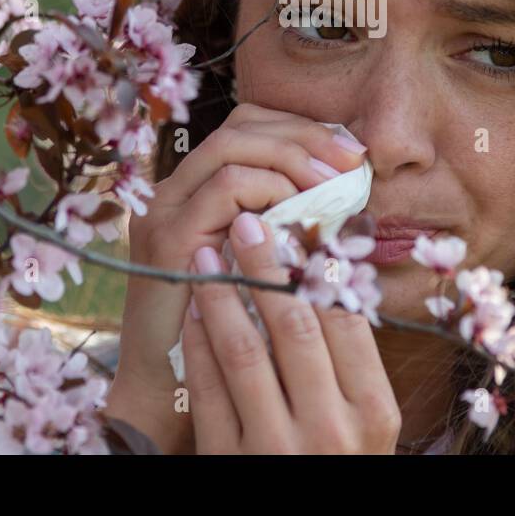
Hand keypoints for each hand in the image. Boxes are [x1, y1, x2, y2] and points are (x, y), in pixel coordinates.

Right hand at [103, 103, 367, 453]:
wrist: (167, 389)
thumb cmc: (227, 330)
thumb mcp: (264, 263)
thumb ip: (289, 223)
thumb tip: (349, 189)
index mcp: (196, 190)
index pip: (246, 126)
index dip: (299, 128)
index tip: (348, 152)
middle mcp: (174, 192)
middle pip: (238, 126)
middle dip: (303, 135)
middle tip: (349, 161)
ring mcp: (165, 212)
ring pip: (229, 148)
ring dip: (291, 159)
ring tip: (330, 185)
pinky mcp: (168, 239)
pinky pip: (223, 189)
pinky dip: (269, 190)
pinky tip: (299, 212)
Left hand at [179, 210, 401, 453]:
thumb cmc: (339, 461)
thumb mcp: (364, 421)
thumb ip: (349, 361)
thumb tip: (327, 270)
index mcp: (374, 411)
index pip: (345, 320)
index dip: (317, 266)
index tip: (296, 225)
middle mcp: (331, 429)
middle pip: (295, 326)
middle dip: (267, 265)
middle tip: (248, 220)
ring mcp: (276, 448)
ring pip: (245, 351)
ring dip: (221, 294)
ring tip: (208, 253)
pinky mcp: (230, 462)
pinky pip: (208, 390)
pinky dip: (198, 343)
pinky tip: (193, 309)